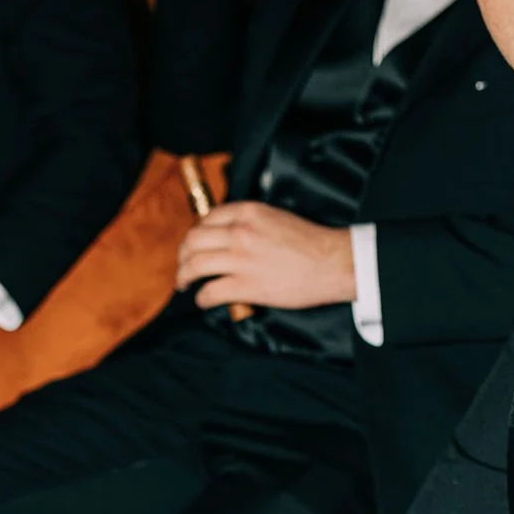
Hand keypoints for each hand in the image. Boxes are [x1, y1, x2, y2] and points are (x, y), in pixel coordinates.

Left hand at [175, 203, 355, 311]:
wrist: (331, 263)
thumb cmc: (310, 244)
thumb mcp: (276, 218)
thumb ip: (252, 222)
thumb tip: (233, 235)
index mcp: (248, 212)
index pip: (207, 218)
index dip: (196, 233)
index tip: (194, 244)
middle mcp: (239, 232)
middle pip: (194, 240)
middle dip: (182, 255)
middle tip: (183, 266)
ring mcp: (241, 259)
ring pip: (195, 265)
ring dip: (183, 276)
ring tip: (184, 284)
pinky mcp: (246, 286)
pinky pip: (210, 292)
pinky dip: (201, 298)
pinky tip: (203, 301)